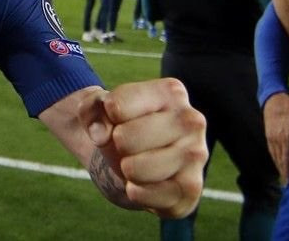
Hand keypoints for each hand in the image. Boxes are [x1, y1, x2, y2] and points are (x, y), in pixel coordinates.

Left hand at [79, 78, 207, 217]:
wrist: (137, 157)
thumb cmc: (120, 125)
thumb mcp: (99, 107)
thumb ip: (90, 108)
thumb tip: (102, 135)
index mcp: (171, 92)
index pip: (115, 107)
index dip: (105, 116)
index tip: (117, 118)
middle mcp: (191, 120)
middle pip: (123, 138)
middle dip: (116, 145)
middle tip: (128, 145)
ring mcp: (197, 155)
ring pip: (134, 169)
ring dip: (125, 170)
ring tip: (137, 163)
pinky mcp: (192, 188)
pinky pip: (147, 196)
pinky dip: (135, 193)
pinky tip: (144, 184)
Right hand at [263, 92, 288, 180]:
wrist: (273, 99)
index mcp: (285, 138)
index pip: (286, 159)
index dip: (288, 171)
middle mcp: (276, 140)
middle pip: (279, 160)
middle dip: (284, 172)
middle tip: (288, 184)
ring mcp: (270, 138)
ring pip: (274, 156)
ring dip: (279, 167)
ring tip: (284, 176)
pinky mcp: (268, 135)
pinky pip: (271, 151)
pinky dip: (276, 159)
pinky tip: (279, 162)